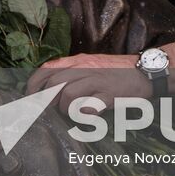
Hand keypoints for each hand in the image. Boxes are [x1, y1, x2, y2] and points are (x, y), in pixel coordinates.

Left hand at [25, 52, 143, 113]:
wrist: (145, 71)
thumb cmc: (116, 70)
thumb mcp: (91, 63)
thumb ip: (72, 70)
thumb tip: (50, 84)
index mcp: (78, 60)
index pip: (46, 69)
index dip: (33, 84)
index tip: (29, 97)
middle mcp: (84, 67)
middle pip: (53, 84)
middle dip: (47, 101)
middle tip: (49, 111)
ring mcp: (96, 81)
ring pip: (67, 95)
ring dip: (65, 109)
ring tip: (73, 113)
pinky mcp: (109, 95)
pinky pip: (88, 107)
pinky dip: (84, 114)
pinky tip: (89, 114)